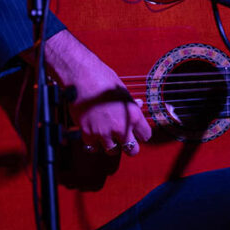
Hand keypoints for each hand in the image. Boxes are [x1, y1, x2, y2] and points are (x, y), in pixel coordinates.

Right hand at [42, 30, 151, 154]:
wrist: (82, 78)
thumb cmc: (103, 80)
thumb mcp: (123, 92)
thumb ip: (131, 105)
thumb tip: (138, 105)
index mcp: (134, 116)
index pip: (146, 136)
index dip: (141, 134)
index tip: (137, 132)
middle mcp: (121, 127)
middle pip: (132, 150)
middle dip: (130, 146)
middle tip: (125, 140)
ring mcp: (104, 132)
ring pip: (113, 151)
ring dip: (111, 145)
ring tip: (108, 135)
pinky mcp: (88, 133)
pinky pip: (93, 147)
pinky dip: (93, 143)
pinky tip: (94, 134)